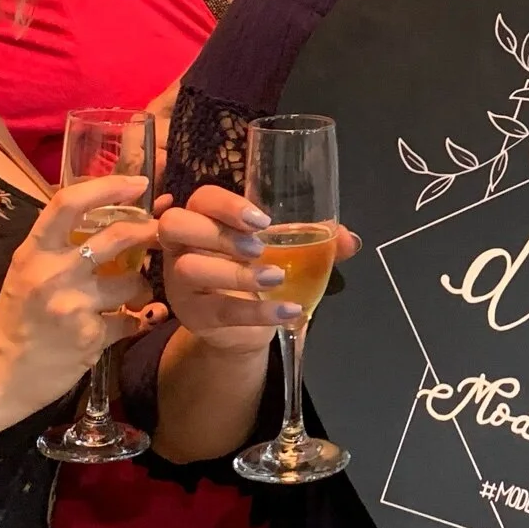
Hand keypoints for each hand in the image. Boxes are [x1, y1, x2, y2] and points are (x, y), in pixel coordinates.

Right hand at [0, 175, 156, 405]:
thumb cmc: (16, 321)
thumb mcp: (27, 273)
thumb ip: (61, 247)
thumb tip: (113, 218)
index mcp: (33, 252)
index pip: (69, 203)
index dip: (108, 186)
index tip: (136, 183)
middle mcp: (50, 273)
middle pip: (116, 237)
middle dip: (148, 232)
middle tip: (162, 233)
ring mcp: (71, 305)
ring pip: (132, 282)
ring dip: (143, 287)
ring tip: (136, 294)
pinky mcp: (89, 337)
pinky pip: (130, 321)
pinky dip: (135, 322)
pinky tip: (129, 324)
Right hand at [159, 185, 360, 353]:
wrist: (244, 329)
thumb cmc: (258, 275)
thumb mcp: (285, 254)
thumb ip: (316, 242)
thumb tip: (350, 239)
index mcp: (204, 219)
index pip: (201, 198)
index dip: (226, 205)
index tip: (262, 220)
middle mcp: (182, 246)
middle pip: (177, 225)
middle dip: (219, 233)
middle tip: (259, 248)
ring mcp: (180, 282)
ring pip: (190, 268)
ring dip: (236, 273)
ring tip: (277, 278)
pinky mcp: (192, 315)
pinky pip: (218, 310)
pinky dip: (257, 312)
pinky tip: (289, 311)